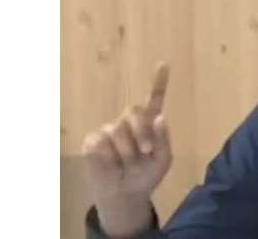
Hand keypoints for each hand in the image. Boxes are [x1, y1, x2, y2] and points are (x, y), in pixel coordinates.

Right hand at [81, 62, 171, 236]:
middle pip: (134, 111)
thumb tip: (160, 117)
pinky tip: (112, 164)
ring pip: (118, 129)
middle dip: (142, 131)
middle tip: (145, 151)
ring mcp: (110, 129)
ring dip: (127, 150)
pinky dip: (110, 156)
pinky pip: (102, 142)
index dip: (158, 82)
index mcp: (149, 124)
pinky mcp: (93, 140)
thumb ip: (163, 139)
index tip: (164, 64)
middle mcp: (129, 122)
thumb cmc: (145, 175)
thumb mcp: (162, 160)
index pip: (154, 99)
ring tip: (127, 163)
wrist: (125, 194)